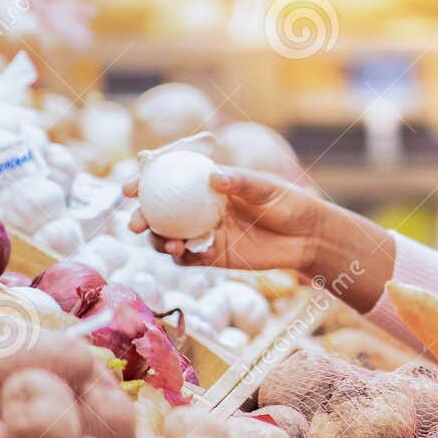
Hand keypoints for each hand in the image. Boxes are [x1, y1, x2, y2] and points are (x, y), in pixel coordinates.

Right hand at [124, 167, 322, 272]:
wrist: (307, 237)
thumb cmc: (290, 203)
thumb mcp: (267, 188)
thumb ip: (240, 182)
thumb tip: (214, 178)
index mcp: (208, 185)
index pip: (169, 180)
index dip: (144, 182)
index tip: (130, 187)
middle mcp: (201, 209)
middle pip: (161, 212)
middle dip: (142, 217)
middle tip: (136, 223)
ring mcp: (206, 232)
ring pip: (169, 237)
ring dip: (160, 241)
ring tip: (170, 244)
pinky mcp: (214, 256)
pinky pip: (189, 259)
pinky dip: (184, 257)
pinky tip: (193, 253)